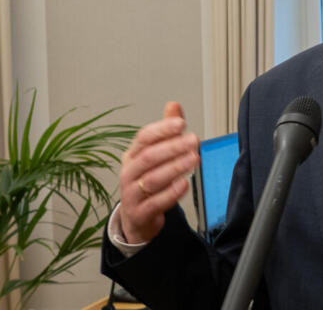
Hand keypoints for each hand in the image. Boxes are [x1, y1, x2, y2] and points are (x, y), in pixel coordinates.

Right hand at [118, 102, 199, 243]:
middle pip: (149, 157)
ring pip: (152, 179)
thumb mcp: (155, 155)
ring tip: (194, 160)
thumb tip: (173, 105)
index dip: (162, 130)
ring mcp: (132, 194)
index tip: (181, 123)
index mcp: (132, 154)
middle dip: (173, 147)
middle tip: (194, 140)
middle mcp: (129, 172)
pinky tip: (185, 184)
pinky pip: (155, 203)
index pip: (144, 138)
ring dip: (175, 168)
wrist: (137, 218)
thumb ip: (166, 131)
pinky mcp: (140, 213)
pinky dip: (171, 193)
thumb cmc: (147, 180)